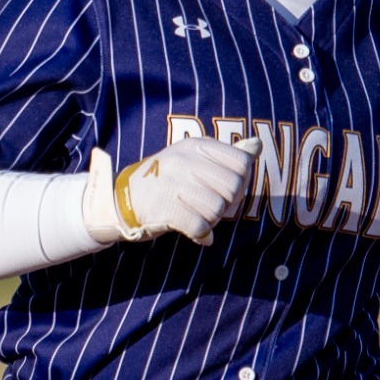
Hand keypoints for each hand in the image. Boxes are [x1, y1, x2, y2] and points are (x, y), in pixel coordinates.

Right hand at [83, 137, 260, 245]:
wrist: (120, 200)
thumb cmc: (165, 181)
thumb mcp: (194, 160)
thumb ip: (228, 155)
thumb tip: (258, 145)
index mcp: (195, 145)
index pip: (242, 162)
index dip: (241, 182)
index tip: (225, 189)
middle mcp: (184, 159)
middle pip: (234, 187)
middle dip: (228, 204)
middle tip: (212, 207)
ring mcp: (172, 182)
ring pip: (218, 209)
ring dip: (212, 221)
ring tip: (198, 216)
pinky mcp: (163, 207)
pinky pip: (200, 227)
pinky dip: (201, 234)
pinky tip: (194, 232)